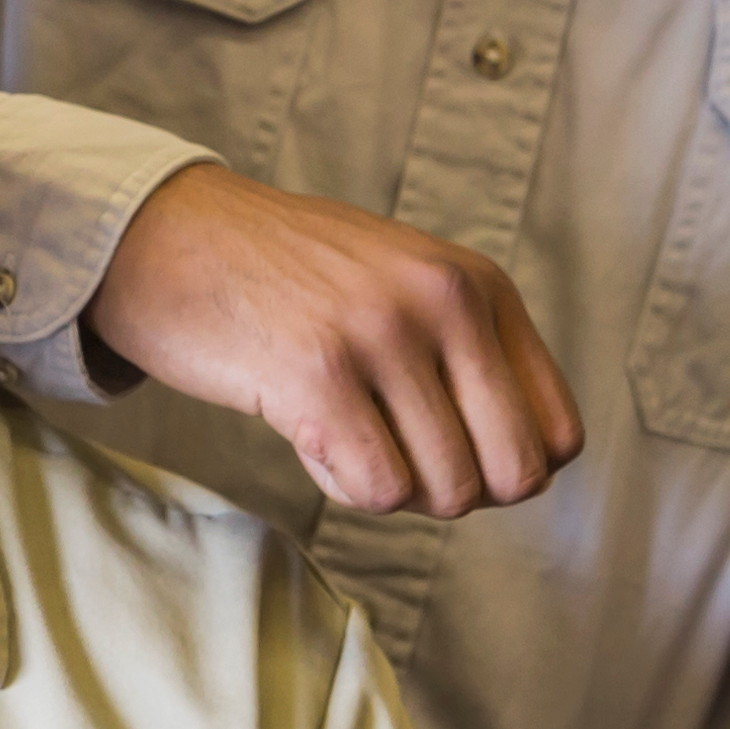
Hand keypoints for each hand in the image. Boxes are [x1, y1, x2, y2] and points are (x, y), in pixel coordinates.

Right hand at [87, 164, 582, 517]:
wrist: (171, 237)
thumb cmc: (287, 282)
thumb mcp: (406, 288)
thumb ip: (472, 359)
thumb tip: (530, 474)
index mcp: (481, 285)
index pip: (558, 434)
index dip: (503, 468)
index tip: (445, 448)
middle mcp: (445, 300)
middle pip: (513, 474)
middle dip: (455, 491)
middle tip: (393, 455)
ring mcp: (384, 334)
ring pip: (446, 491)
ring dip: (389, 485)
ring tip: (339, 431)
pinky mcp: (319, 374)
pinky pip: (377, 490)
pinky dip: (342, 486)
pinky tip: (306, 436)